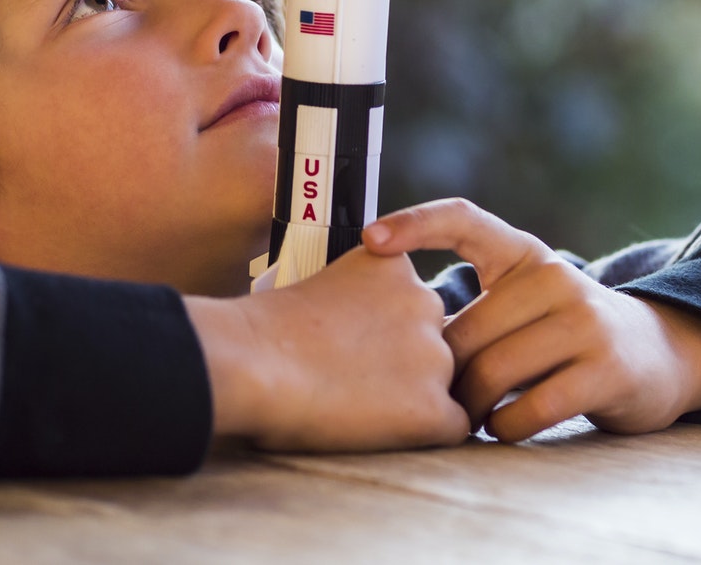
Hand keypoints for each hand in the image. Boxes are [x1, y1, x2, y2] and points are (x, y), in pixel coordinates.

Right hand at [185, 247, 467, 451]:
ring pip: (441, 385)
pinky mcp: (434, 409)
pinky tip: (377, 430)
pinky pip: (449, 426)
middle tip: (351, 379)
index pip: (410, 306)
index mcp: (395, 267)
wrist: (250, 361)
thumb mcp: (320, 285)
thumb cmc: (262, 332)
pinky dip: (420, 434)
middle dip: (401, 363)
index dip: (380, 334)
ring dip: (410, 397)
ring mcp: (435, 357)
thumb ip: (355, 302)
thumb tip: (357, 336)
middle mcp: (426, 303)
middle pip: (431, 342)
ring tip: (354, 405)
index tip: (346, 347)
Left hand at [364, 199, 700, 442]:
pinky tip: (501, 429)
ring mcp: (584, 322)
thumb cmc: (562, 333)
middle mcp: (555, 277)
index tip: (370, 240)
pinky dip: (505, 427)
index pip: (464, 218)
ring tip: (466, 416)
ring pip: (494, 370)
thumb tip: (384, 324)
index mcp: (524, 253)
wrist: (657, 355)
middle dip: (442, 373)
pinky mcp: (605, 370)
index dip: (415, 222)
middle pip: (466, 330)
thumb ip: (473, 305)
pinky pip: (532, 407)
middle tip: (433, 398)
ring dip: (470, 405)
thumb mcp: (523, 300)